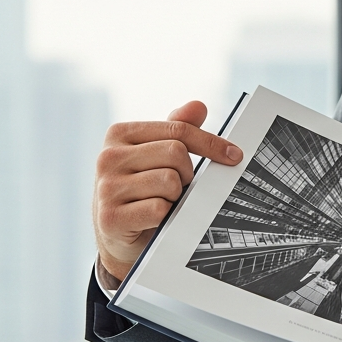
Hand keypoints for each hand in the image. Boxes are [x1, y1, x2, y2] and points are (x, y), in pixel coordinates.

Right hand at [93, 101, 242, 281]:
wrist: (118, 235)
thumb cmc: (142, 189)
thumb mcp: (157, 155)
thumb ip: (176, 129)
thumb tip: (198, 106)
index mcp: (119, 133)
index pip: (178, 129)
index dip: (210, 143)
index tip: (234, 155)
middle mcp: (108, 157)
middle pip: (176, 153)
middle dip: (187, 173)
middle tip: (178, 186)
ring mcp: (106, 187)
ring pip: (170, 182)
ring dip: (175, 196)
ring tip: (162, 201)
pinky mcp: (110, 217)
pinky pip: (159, 208)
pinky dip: (166, 215)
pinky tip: (154, 218)